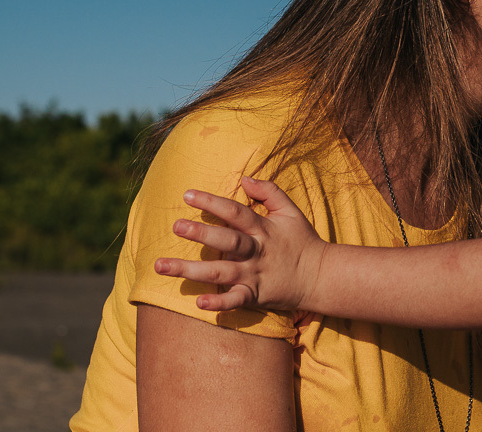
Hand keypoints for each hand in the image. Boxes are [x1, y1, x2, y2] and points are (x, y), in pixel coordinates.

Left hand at [155, 176, 327, 312]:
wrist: (320, 276)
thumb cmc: (302, 241)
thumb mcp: (291, 211)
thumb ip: (269, 192)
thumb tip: (245, 179)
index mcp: (264, 229)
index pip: (235, 212)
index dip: (212, 202)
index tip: (187, 195)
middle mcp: (257, 251)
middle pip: (226, 240)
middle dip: (200, 233)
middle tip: (175, 226)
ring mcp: (255, 275)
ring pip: (220, 272)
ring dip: (190, 270)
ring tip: (161, 266)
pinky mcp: (255, 295)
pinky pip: (236, 300)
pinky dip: (219, 303)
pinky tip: (199, 302)